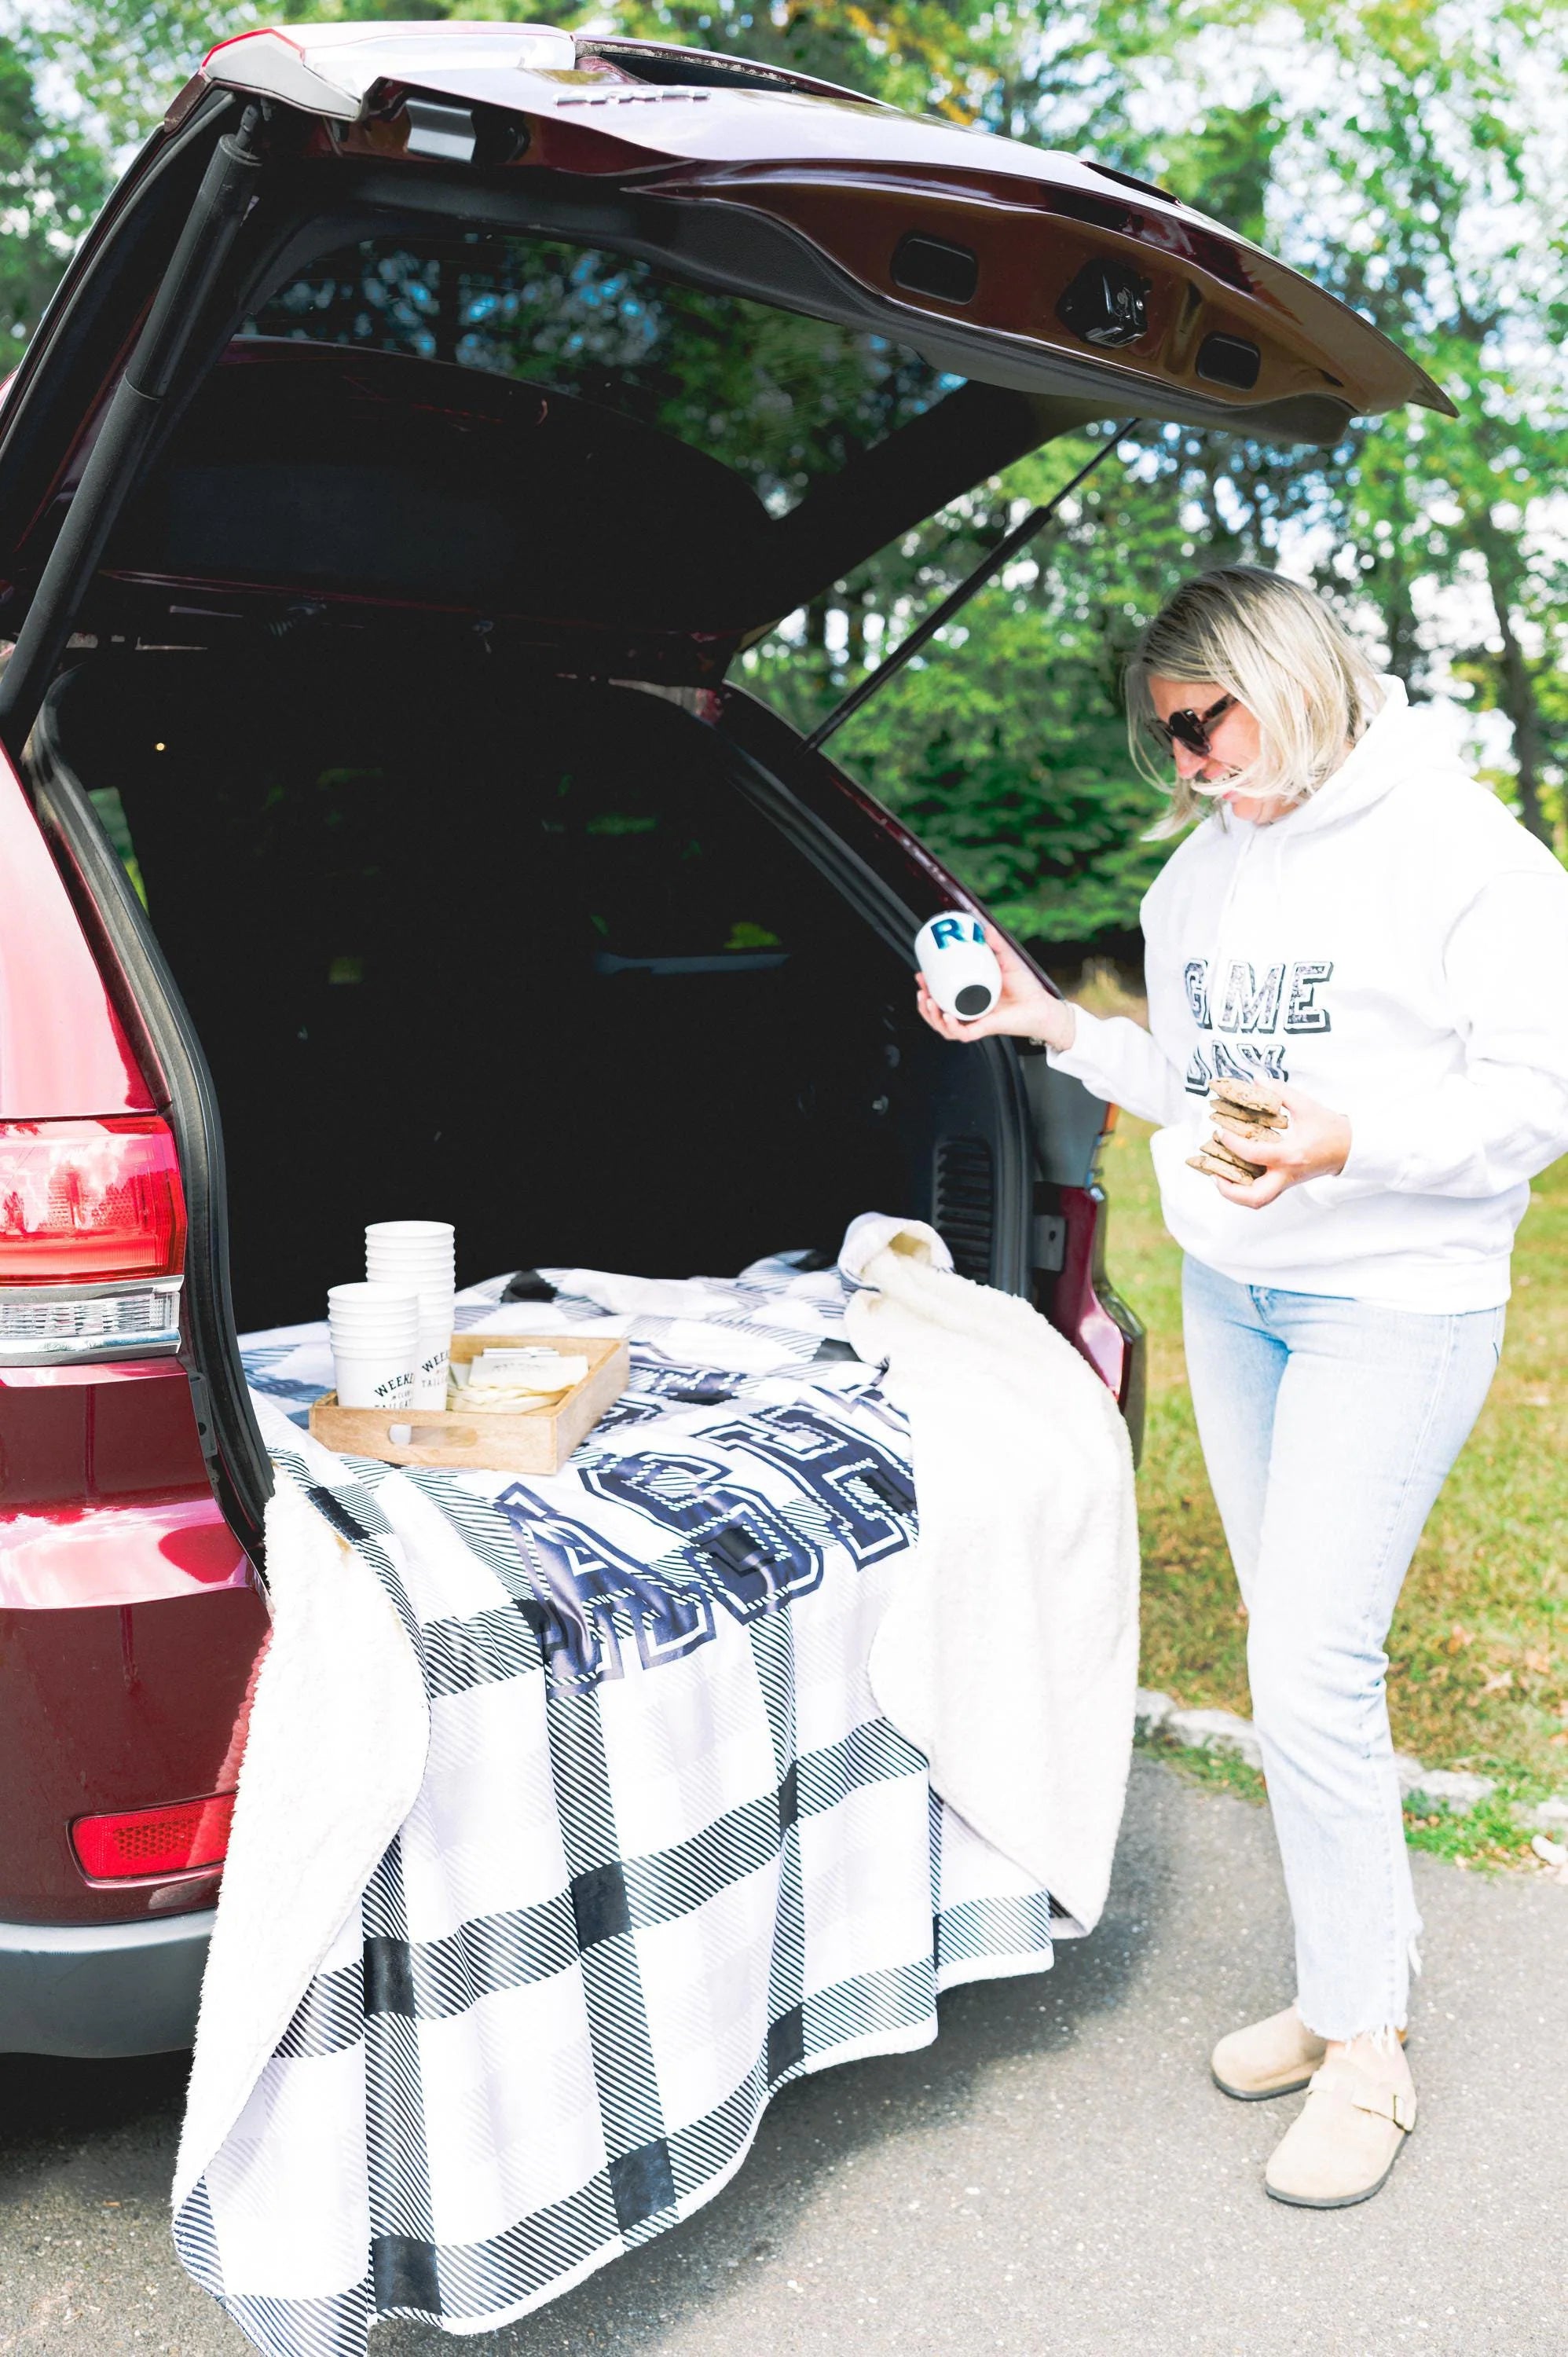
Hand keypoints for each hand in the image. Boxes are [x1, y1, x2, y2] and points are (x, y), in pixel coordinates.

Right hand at [914, 920, 1075, 1053]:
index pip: (941, 997)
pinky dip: (951, 1027)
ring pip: (944, 1026)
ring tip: (928, 1000)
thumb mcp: (1006, 961)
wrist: (1043, 1006)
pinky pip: (961, 1033)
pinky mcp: (984, 1031)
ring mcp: (975, 1023)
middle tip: (922, 988)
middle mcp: (969, 1014)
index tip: (921, 975)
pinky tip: (946, 1016)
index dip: (926, 989)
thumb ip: (996, 944)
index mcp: (968, 1000)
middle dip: (923, 1002)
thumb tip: (984, 926)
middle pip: (937, 1013)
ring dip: (931, 1016)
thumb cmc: (1026, 989)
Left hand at [1211, 1084, 1351, 1207]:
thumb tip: (1257, 1080)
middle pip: (1255, 1197)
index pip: (1255, 1154)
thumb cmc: (1330, 1128)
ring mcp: (1287, 1182)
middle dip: (1230, 1189)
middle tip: (1213, 1173)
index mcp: (1291, 1155)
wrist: (1350, 1148)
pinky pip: (1263, 1193)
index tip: (1220, 1132)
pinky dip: (1245, 1187)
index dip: (1233, 1144)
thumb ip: (1280, 1091)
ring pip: (1258, 1201)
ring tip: (1218, 1177)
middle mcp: (1287, 1174)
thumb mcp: (1306, 1105)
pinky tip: (1234, 1172)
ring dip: (1235, 1193)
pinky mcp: (1287, 1183)